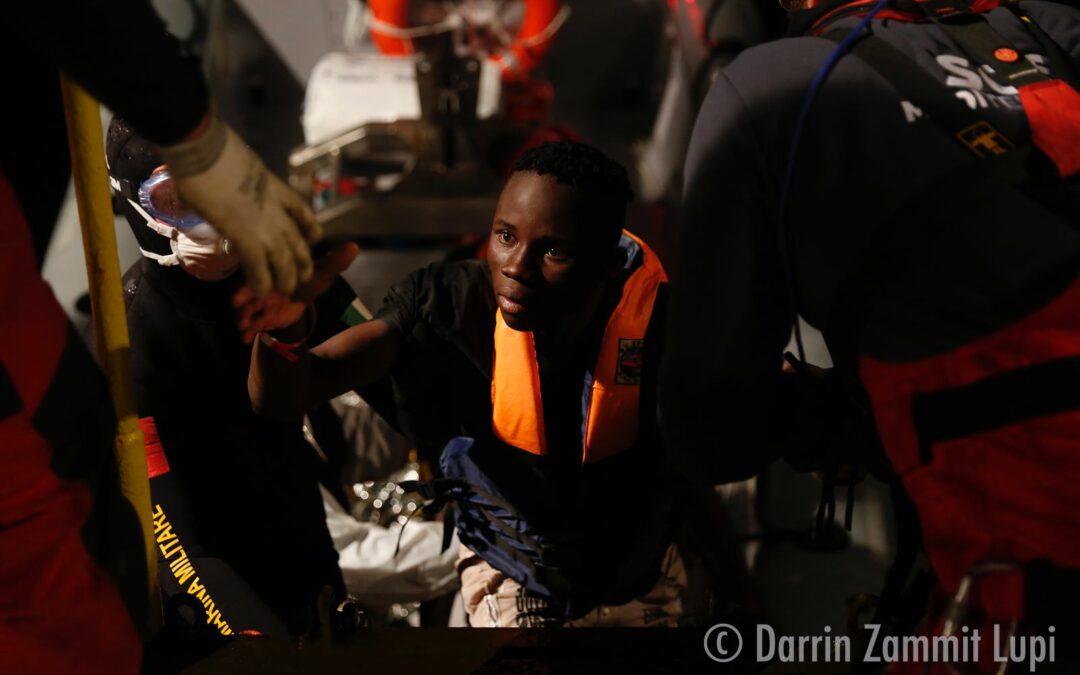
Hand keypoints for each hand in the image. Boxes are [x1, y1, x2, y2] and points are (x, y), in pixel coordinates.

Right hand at [160, 113, 322, 296]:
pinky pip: (258, 264)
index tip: (316, 236)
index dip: (308, 224)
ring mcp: (262, 221)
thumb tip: (222, 175)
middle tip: (305, 275)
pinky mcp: (244, 234)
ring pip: (284, 256)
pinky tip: (263, 293)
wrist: (202, 146)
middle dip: (302, 258)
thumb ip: (236, 173)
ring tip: (288, 290)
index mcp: (272, 184)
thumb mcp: (234, 159)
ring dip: (286, 276)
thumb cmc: (209, 145)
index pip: (298, 208)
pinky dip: (261, 281)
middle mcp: (273, 205)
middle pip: (296, 237)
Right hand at [233, 242, 359, 342]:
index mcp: (276, 275)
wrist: (302, 296)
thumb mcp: (323, 272)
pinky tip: (246, 338)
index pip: (261, 277)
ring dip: (244, 320)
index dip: (249, 286)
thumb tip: (354, 247)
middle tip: (239, 311)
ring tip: (243, 328)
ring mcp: (262, 304)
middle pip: (249, 296)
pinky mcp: (264, 317)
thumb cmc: (309, 280)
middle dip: (243, 304)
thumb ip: (336, 261)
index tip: (240, 294)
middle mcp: (265, 288)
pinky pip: (254, 325)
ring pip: (248, 311)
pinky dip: (249, 332)